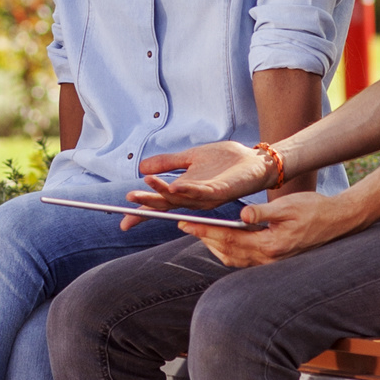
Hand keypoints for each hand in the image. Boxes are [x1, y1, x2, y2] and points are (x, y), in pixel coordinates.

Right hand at [124, 140, 268, 227]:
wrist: (255, 161)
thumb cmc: (226, 161)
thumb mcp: (190, 158)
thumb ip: (167, 163)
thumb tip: (141, 168)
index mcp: (185, 191)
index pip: (159, 203)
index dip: (141, 212)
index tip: (123, 221)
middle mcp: (193, 198)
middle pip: (166, 203)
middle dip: (147, 202)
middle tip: (129, 199)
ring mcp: (207, 196)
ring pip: (180, 198)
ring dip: (162, 192)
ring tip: (145, 185)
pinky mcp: (220, 190)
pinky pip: (202, 192)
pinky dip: (188, 190)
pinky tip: (175, 186)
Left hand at [184, 190, 362, 266]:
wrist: (337, 222)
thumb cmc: (314, 209)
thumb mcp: (288, 206)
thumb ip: (263, 212)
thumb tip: (242, 215)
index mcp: (271, 245)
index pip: (229, 239)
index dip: (204, 231)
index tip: (186, 223)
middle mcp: (269, 259)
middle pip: (226, 251)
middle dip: (203, 238)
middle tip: (184, 225)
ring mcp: (271, 263)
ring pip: (233, 258)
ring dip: (213, 246)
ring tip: (198, 231)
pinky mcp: (273, 261)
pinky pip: (243, 259)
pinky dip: (228, 250)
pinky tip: (221, 240)